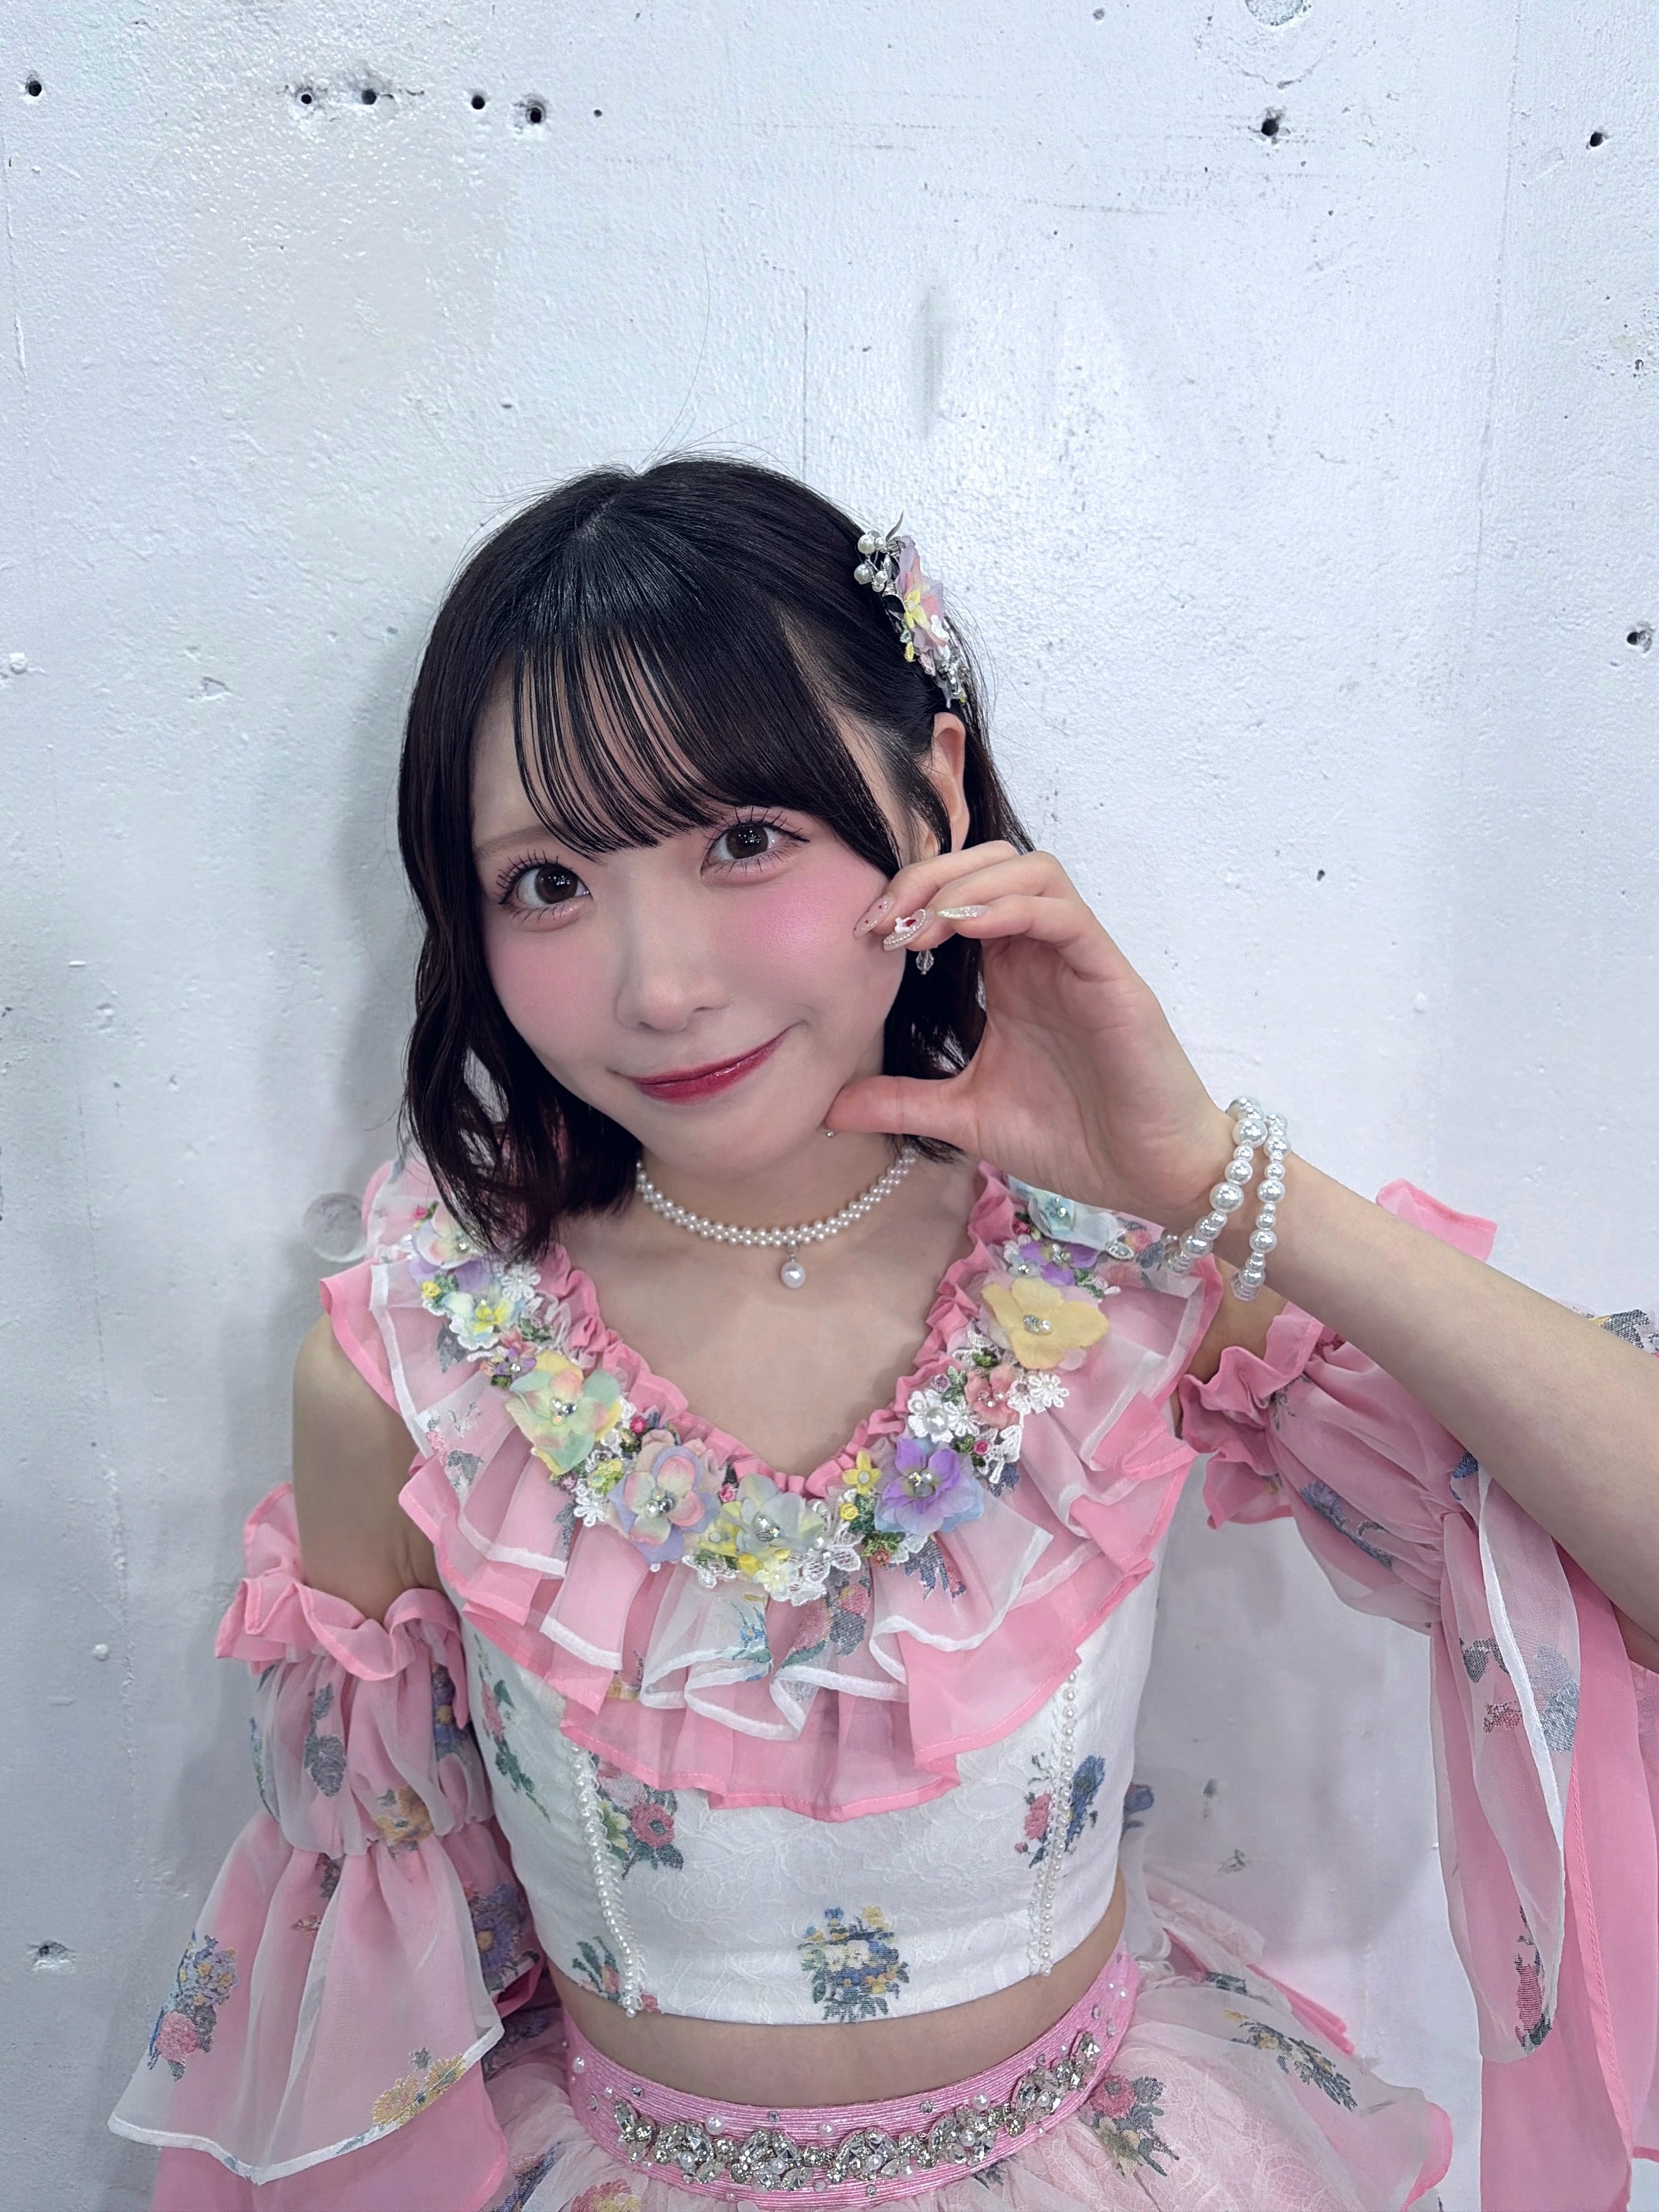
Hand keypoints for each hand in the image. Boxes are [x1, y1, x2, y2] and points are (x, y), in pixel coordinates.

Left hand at [827, 843, 1234, 1227]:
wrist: (1145, 1177)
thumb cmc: (1072, 1138)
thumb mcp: (965, 1116)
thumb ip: (902, 1102)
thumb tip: (827, 1108)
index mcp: (1008, 972)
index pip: (958, 894)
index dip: (907, 897)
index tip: (862, 936)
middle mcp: (1042, 952)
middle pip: (989, 863)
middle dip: (928, 876)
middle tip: (883, 922)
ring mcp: (1079, 959)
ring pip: (1031, 870)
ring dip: (968, 884)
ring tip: (922, 927)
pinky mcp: (1111, 977)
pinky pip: (1066, 914)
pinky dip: (1014, 907)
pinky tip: (967, 929)